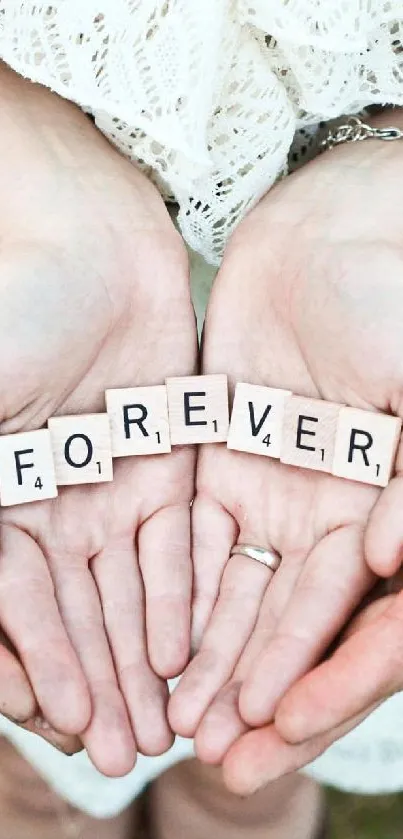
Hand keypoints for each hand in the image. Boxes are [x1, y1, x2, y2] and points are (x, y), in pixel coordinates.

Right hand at [0, 65, 196, 773]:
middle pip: (81, 610)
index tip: (72, 728)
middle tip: (127, 750)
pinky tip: (185, 646)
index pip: (20, 608)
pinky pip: (175, 537)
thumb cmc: (8, 316)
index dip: (48, 667)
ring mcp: (112, 482)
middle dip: (103, 680)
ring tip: (162, 720)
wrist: (78, 243)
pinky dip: (179, 591)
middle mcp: (54, 502)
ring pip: (129, 586)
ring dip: (142, 652)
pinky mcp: (167, 455)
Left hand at [169, 108, 402, 772]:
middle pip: (293, 617)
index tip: (276, 721)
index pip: (359, 613)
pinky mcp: (229, 453)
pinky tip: (153, 633)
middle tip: (210, 748)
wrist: (339, 230)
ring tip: (173, 712)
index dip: (324, 669)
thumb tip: (394, 560)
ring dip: (209, 648)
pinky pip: (202, 531)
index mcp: (389, 502)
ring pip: (242, 586)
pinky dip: (181, 584)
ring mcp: (282, 484)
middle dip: (253, 681)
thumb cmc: (397, 295)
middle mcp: (337, 509)